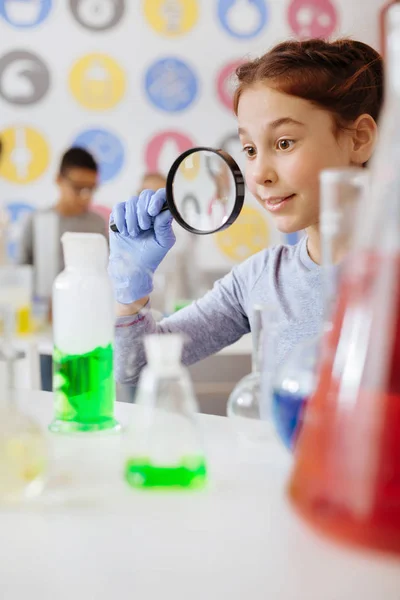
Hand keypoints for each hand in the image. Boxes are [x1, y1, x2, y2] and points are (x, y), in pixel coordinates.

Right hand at [108, 188, 174, 303]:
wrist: (132, 266)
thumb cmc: (151, 254)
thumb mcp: (163, 242)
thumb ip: (165, 226)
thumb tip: (166, 210)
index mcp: (160, 213)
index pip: (161, 195)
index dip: (157, 199)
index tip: (153, 211)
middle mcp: (147, 209)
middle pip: (145, 194)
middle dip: (144, 211)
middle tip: (144, 227)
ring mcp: (132, 211)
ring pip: (131, 201)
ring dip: (133, 219)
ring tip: (134, 234)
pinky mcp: (118, 215)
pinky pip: (118, 207)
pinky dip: (121, 219)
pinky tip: (124, 232)